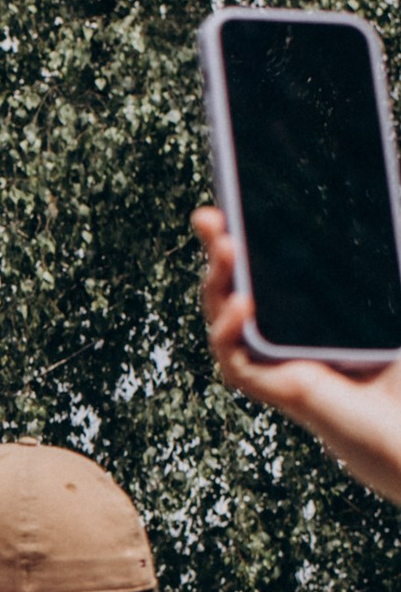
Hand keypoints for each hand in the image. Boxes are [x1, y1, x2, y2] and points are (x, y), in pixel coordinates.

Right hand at [196, 206, 400, 499]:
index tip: (231, 201)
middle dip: (217, 249)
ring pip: (226, 320)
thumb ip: (387, 261)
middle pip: (237, 286)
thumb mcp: (393, 297)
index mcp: (309, 311)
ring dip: (217, 282)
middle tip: (209, 216)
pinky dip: (228, 333)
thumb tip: (385, 206)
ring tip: (226, 247)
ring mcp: (278, 363)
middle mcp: (287, 336)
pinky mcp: (280, 389)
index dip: (246, 236)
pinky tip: (242, 306)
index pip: (271, 268)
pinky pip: (235, 361)